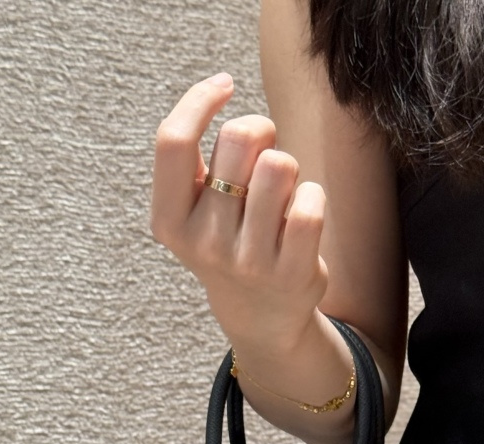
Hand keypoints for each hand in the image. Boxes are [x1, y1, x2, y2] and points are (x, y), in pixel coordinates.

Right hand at [150, 73, 329, 350]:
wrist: (261, 318)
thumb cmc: (229, 241)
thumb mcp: (195, 208)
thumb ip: (199, 157)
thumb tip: (220, 88)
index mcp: (170, 222)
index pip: (173, 142)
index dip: (199, 100)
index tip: (225, 84)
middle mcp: (206, 244)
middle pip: (238, 140)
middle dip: (259, 132)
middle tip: (264, 154)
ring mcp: (250, 261)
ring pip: (280, 165)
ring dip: (288, 167)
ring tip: (282, 193)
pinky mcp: (293, 273)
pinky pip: (311, 201)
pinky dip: (313, 196)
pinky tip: (302, 216)